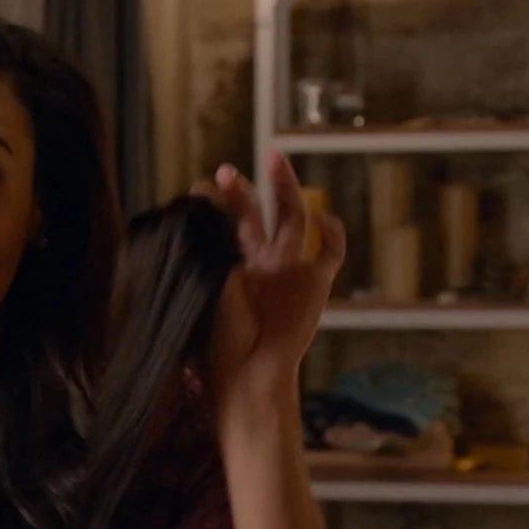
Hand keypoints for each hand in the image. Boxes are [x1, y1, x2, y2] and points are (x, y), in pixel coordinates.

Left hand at [193, 150, 345, 428]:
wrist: (250, 371)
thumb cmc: (219, 341)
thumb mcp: (207, 290)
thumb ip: (210, 256)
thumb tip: (197, 220)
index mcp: (233, 263)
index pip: (225, 221)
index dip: (214, 203)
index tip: (196, 188)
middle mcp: (262, 260)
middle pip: (257, 212)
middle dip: (242, 190)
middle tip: (224, 170)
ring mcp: (291, 268)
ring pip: (293, 215)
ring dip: (285, 186)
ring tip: (272, 156)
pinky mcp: (317, 281)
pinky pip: (331, 250)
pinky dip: (332, 231)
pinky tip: (322, 216)